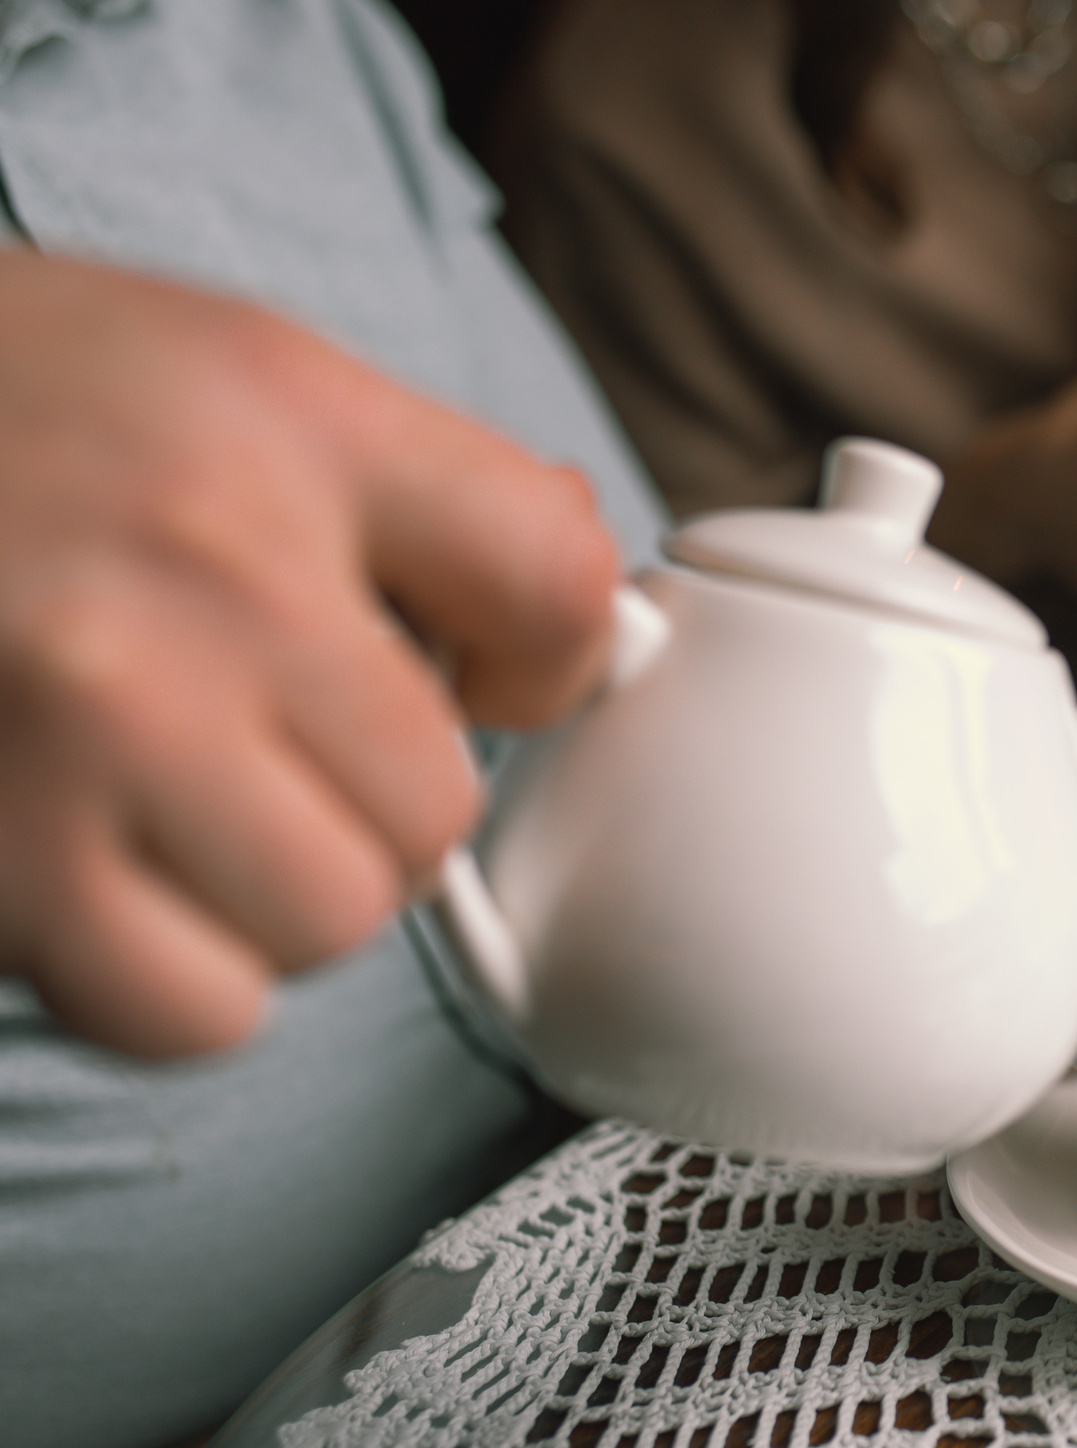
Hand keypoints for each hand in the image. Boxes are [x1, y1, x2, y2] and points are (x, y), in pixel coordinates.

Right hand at [0, 254, 621, 1056]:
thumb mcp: (227, 370)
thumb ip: (427, 493)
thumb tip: (579, 644)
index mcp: (280, 421)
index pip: (557, 584)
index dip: (548, 658)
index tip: (483, 670)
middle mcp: (199, 569)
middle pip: (437, 807)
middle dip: (366, 798)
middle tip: (251, 737)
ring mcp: (89, 723)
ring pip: (333, 919)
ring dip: (270, 895)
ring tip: (162, 804)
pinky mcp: (1, 861)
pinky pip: (195, 1008)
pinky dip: (166, 978)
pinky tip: (96, 877)